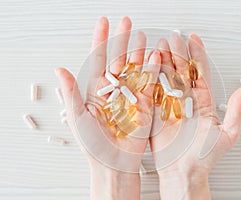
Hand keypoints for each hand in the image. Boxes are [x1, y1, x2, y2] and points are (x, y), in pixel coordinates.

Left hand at [55, 16, 160, 199]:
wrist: (114, 163)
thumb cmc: (93, 144)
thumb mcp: (78, 117)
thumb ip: (71, 92)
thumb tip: (59, 69)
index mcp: (96, 90)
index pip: (99, 59)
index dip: (101, 40)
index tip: (104, 22)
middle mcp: (114, 90)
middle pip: (119, 59)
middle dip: (122, 40)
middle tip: (127, 22)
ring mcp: (131, 95)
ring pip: (135, 68)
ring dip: (139, 51)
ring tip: (142, 35)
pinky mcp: (145, 104)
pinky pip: (150, 84)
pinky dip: (153, 70)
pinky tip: (155, 56)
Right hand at [149, 33, 240, 198]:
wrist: (183, 172)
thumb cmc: (204, 157)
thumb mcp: (227, 134)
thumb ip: (235, 111)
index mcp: (202, 102)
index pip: (199, 73)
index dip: (197, 55)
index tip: (193, 39)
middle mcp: (185, 100)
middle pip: (181, 71)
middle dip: (177, 53)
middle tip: (173, 38)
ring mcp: (169, 105)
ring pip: (166, 78)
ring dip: (163, 61)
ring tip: (160, 46)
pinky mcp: (155, 112)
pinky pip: (152, 92)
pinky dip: (150, 78)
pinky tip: (149, 65)